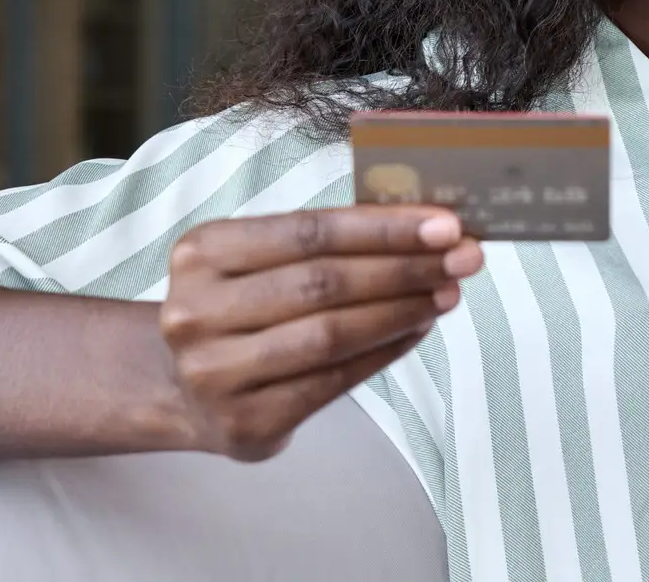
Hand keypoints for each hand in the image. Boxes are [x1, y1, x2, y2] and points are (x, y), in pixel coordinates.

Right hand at [159, 205, 482, 460]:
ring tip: (447, 293)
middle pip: (324, 283)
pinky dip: (385, 352)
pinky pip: (334, 383)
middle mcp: (197, 313)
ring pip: (331, 335)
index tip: (445, 224)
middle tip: (464, 258)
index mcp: (202, 253)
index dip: (383, 227)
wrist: (184, 387)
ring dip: (403, 310)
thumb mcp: (259, 258)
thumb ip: (328, 242)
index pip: (309, 230)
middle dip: (406, 268)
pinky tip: (417, 329)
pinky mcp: (245, 423)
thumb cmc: (243, 306)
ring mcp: (215, 373)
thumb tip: (426, 228)